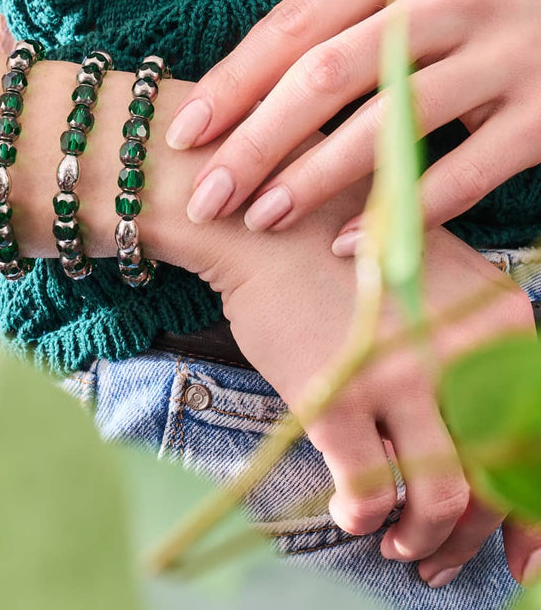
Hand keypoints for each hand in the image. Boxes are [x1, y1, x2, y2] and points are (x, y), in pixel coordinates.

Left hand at [164, 0, 540, 252]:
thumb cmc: (462, 17)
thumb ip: (329, 31)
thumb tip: (228, 101)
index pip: (293, 26)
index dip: (231, 86)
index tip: (185, 138)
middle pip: (327, 77)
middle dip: (255, 145)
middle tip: (209, 197)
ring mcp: (506, 53)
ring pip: (386, 126)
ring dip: (311, 181)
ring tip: (260, 219)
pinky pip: (457, 177)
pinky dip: (394, 215)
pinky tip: (344, 244)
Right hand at [196, 141, 535, 584]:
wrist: (267, 226)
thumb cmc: (343, 251)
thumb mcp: (433, 281)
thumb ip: (473, 346)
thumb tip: (484, 427)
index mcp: (501, 322)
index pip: (539, 436)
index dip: (533, 511)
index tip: (519, 549)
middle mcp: (464, 353)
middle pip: (499, 477)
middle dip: (476, 536)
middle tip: (442, 555)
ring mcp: (399, 375)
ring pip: (442, 497)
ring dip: (424, 538)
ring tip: (401, 545)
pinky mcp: (337, 394)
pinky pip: (367, 488)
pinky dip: (364, 517)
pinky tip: (349, 516)